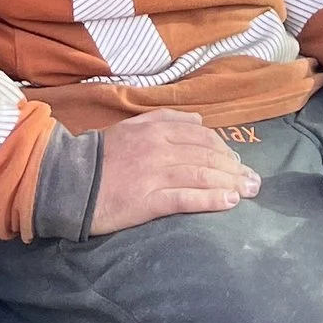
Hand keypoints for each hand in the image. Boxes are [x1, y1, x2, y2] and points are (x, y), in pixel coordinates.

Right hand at [92, 112, 259, 232]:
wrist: (68, 181)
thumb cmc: (100, 156)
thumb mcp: (132, 127)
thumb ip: (165, 119)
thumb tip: (199, 121)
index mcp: (156, 128)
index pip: (202, 136)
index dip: (225, 149)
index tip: (239, 162)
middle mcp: (159, 147)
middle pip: (208, 155)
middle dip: (235, 168)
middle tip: (254, 181)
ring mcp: (154, 173)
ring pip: (202, 174)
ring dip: (231, 183)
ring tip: (248, 192)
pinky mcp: (148, 200)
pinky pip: (186, 198)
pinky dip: (211, 199)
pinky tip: (229, 203)